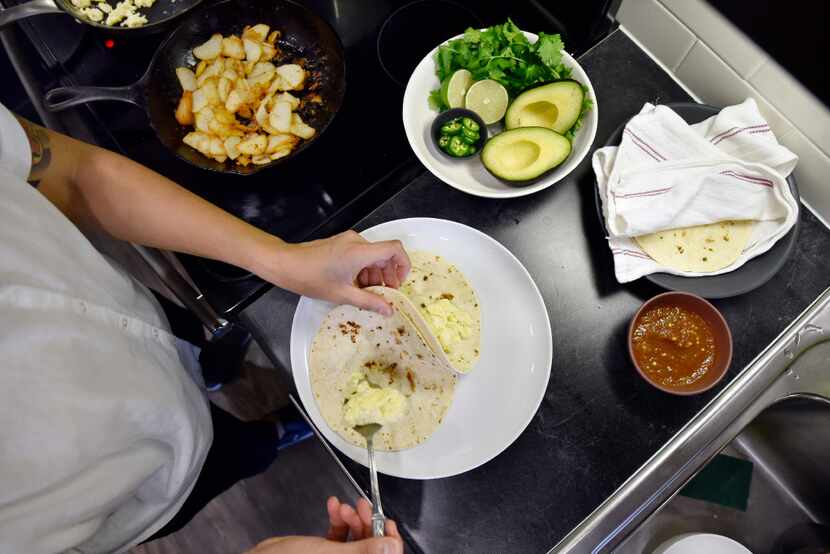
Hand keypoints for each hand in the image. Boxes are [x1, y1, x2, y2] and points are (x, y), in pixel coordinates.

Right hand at [245, 497, 402, 553]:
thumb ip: (362, 551)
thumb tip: (391, 546)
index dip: (390, 541)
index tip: (387, 521)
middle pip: (371, 546)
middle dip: (367, 523)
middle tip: (360, 506)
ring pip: (356, 539)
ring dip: (351, 518)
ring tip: (340, 506)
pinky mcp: (326, 553)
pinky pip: (340, 536)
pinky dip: (337, 519)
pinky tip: (332, 507)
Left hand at [258, 230, 409, 314]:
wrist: (285, 264)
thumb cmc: (310, 277)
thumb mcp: (342, 294)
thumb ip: (369, 301)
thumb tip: (388, 310)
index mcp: (360, 252)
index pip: (395, 249)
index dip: (403, 265)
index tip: (399, 283)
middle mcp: (357, 242)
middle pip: (385, 255)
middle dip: (388, 275)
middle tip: (384, 295)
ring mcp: (348, 241)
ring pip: (373, 256)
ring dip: (375, 274)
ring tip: (367, 293)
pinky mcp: (341, 244)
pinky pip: (361, 254)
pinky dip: (364, 269)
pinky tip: (355, 285)